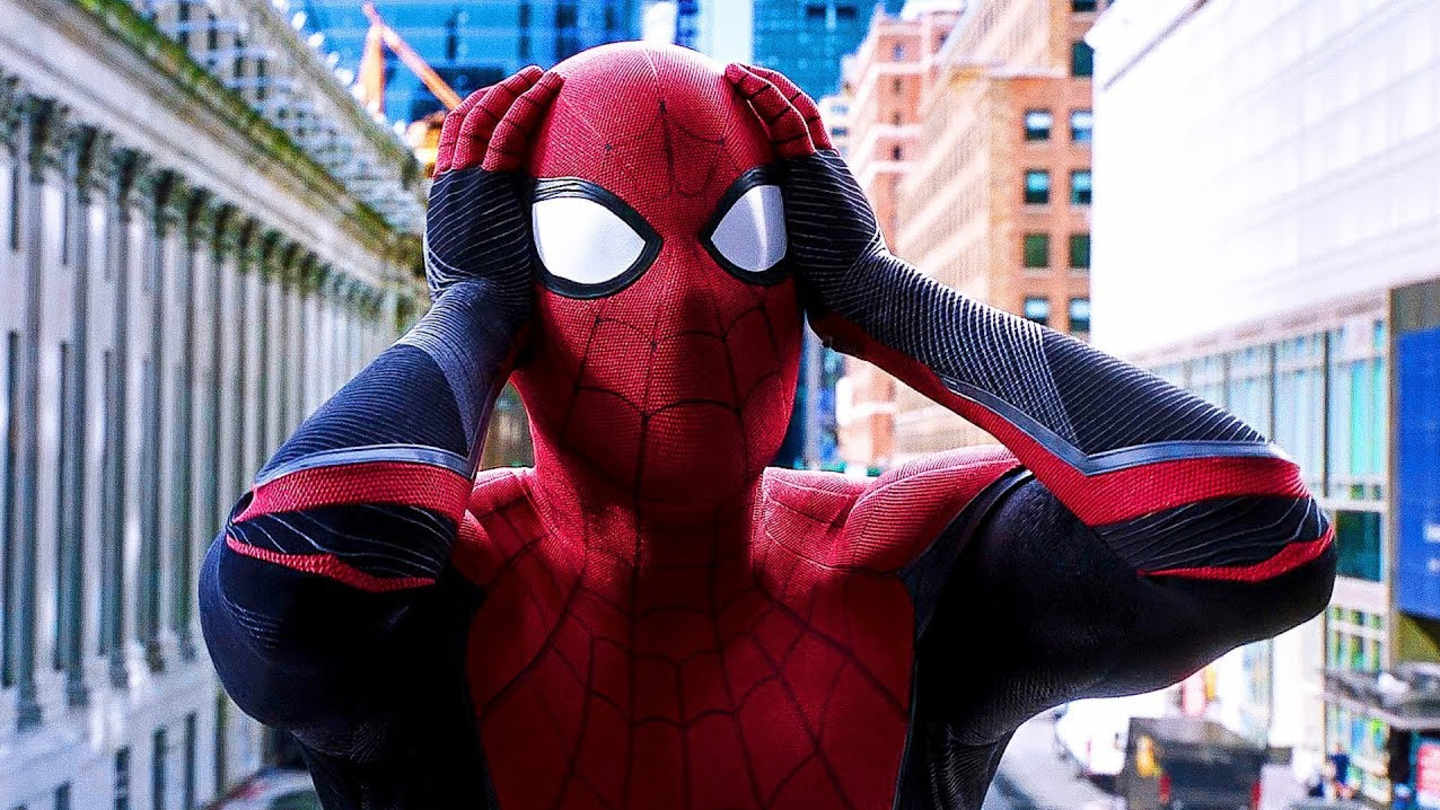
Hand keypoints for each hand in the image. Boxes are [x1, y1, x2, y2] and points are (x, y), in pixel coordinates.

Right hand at [425, 67, 562, 310]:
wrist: (472, 323)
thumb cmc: (481, 320)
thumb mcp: (476, 288)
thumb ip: (489, 270)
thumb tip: (514, 286)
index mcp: (446, 209)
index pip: (455, 151)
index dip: (476, 123)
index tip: (500, 109)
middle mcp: (450, 190)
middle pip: (464, 125)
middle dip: (494, 97)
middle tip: (523, 81)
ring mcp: (466, 185)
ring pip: (485, 119)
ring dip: (514, 90)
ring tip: (541, 73)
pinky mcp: (489, 188)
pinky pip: (509, 132)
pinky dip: (528, 102)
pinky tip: (547, 84)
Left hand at [724, 64, 889, 315]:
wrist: (860, 290)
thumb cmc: (836, 295)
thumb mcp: (802, 272)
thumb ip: (785, 265)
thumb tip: (775, 296)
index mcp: (820, 193)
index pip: (796, 146)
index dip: (773, 122)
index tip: (744, 111)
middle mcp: (823, 173)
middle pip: (796, 120)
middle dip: (768, 94)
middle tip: (737, 77)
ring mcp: (821, 167)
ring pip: (793, 110)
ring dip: (763, 84)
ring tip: (733, 69)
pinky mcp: (814, 165)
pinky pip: (787, 118)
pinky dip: (764, 92)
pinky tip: (740, 77)